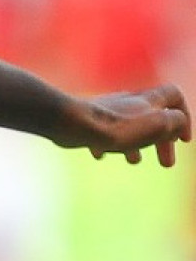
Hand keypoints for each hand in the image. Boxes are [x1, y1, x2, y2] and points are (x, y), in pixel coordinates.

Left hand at [57, 84, 190, 166]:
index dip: (184, 116)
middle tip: (167, 164)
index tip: (183, 140)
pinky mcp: (89, 118)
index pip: (176, 96)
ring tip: (134, 162)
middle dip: (162, 141)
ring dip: (136, 144)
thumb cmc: (119, 127)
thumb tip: (178, 124)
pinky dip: (106, 144)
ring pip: (128, 126)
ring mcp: (109, 109)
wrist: (76, 124)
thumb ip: (175, 123)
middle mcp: (130, 100)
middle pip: (154, 117)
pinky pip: (102, 131)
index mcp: (150, 99)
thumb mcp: (158, 125)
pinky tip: (100, 155)